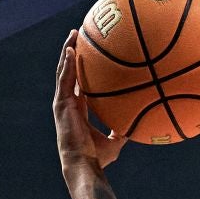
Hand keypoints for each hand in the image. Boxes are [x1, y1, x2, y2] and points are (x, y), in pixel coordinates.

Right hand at [53, 29, 122, 176]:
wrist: (84, 164)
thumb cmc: (98, 156)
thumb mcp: (115, 141)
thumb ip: (123, 130)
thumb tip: (138, 125)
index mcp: (79, 108)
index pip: (78, 83)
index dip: (80, 68)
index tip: (87, 54)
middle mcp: (69, 102)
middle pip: (69, 72)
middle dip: (72, 52)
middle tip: (78, 35)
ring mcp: (63, 102)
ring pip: (63, 71)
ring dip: (67, 51)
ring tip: (73, 34)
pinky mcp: (61, 104)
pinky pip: (64, 79)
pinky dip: (66, 64)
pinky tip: (71, 50)